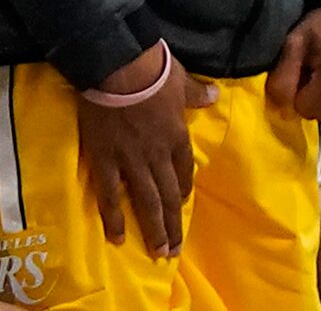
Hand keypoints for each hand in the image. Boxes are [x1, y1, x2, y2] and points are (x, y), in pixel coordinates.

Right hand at [75, 45, 217, 258]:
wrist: (119, 68)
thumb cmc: (153, 71)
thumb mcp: (182, 81)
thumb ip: (197, 95)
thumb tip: (215, 96)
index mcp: (177, 136)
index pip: (184, 170)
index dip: (183, 189)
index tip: (182, 205)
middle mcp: (158, 155)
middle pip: (168, 195)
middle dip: (172, 224)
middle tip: (174, 250)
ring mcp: (131, 161)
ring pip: (145, 201)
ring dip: (153, 228)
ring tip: (158, 252)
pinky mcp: (105, 160)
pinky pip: (110, 195)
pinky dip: (114, 218)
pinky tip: (117, 237)